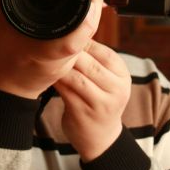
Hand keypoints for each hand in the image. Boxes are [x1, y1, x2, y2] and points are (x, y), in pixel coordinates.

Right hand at [0, 0, 103, 98]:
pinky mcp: (71, 57)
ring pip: (90, 28)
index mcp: (50, 47)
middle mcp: (65, 53)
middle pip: (91, 22)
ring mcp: (70, 57)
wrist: (7, 86)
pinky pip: (83, 34)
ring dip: (91, 7)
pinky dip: (84, 17)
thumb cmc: (0, 56)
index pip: (83, 25)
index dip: (91, 2)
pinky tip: (80, 4)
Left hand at [54, 40, 130, 160]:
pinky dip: (56, 81)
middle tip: (51, 45)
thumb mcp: (108, 81)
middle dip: (68, 54)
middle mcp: (116, 89)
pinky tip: (46, 75)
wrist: (101, 138)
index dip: (83, 43)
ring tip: (46, 59)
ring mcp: (101, 103)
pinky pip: (66, 92)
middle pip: (89, 64)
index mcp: (122, 76)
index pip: (103, 52)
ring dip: (60, 67)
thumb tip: (74, 30)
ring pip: (76, 77)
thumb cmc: (99, 102)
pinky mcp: (84, 113)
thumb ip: (96, 61)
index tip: (65, 37)